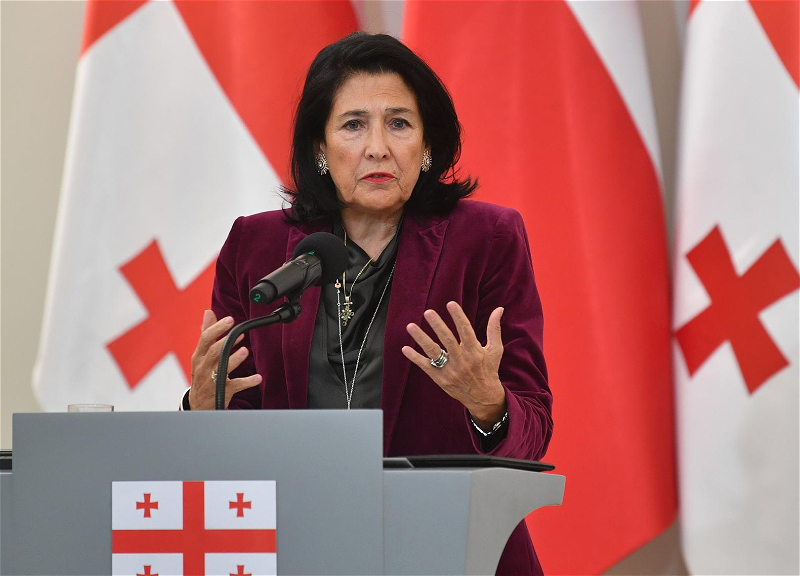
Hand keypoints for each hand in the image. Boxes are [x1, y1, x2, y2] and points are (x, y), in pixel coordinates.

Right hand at [188, 310, 261, 409]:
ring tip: (245, 350)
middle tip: (239, 333)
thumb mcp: (201, 354)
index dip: (217, 329)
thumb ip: (206, 333)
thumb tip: (208, 312)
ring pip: (222, 368)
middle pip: (213, 352)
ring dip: (234, 359)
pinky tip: (258, 377)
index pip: (205, 339)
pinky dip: (247, 381)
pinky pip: (236, 385)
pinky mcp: (222, 392)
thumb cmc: (202, 373)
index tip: (229, 320)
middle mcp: (203, 367)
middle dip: (225, 342)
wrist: (199, 403)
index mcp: (199, 356)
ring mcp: (212, 380)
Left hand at [401, 301, 505, 427]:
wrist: (483, 397)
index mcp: (475, 352)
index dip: (458, 317)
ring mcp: (450, 370)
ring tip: (410, 326)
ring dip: (421, 339)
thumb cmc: (489, 369)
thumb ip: (494, 328)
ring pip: (433, 352)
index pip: (466, 331)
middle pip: (447, 340)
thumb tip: (499, 308)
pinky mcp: (440, 378)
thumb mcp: (495, 349)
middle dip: (437, 325)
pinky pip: (425, 366)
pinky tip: (405, 348)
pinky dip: (415, 358)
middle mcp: (462, 361)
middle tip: (428, 312)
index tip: (450, 304)